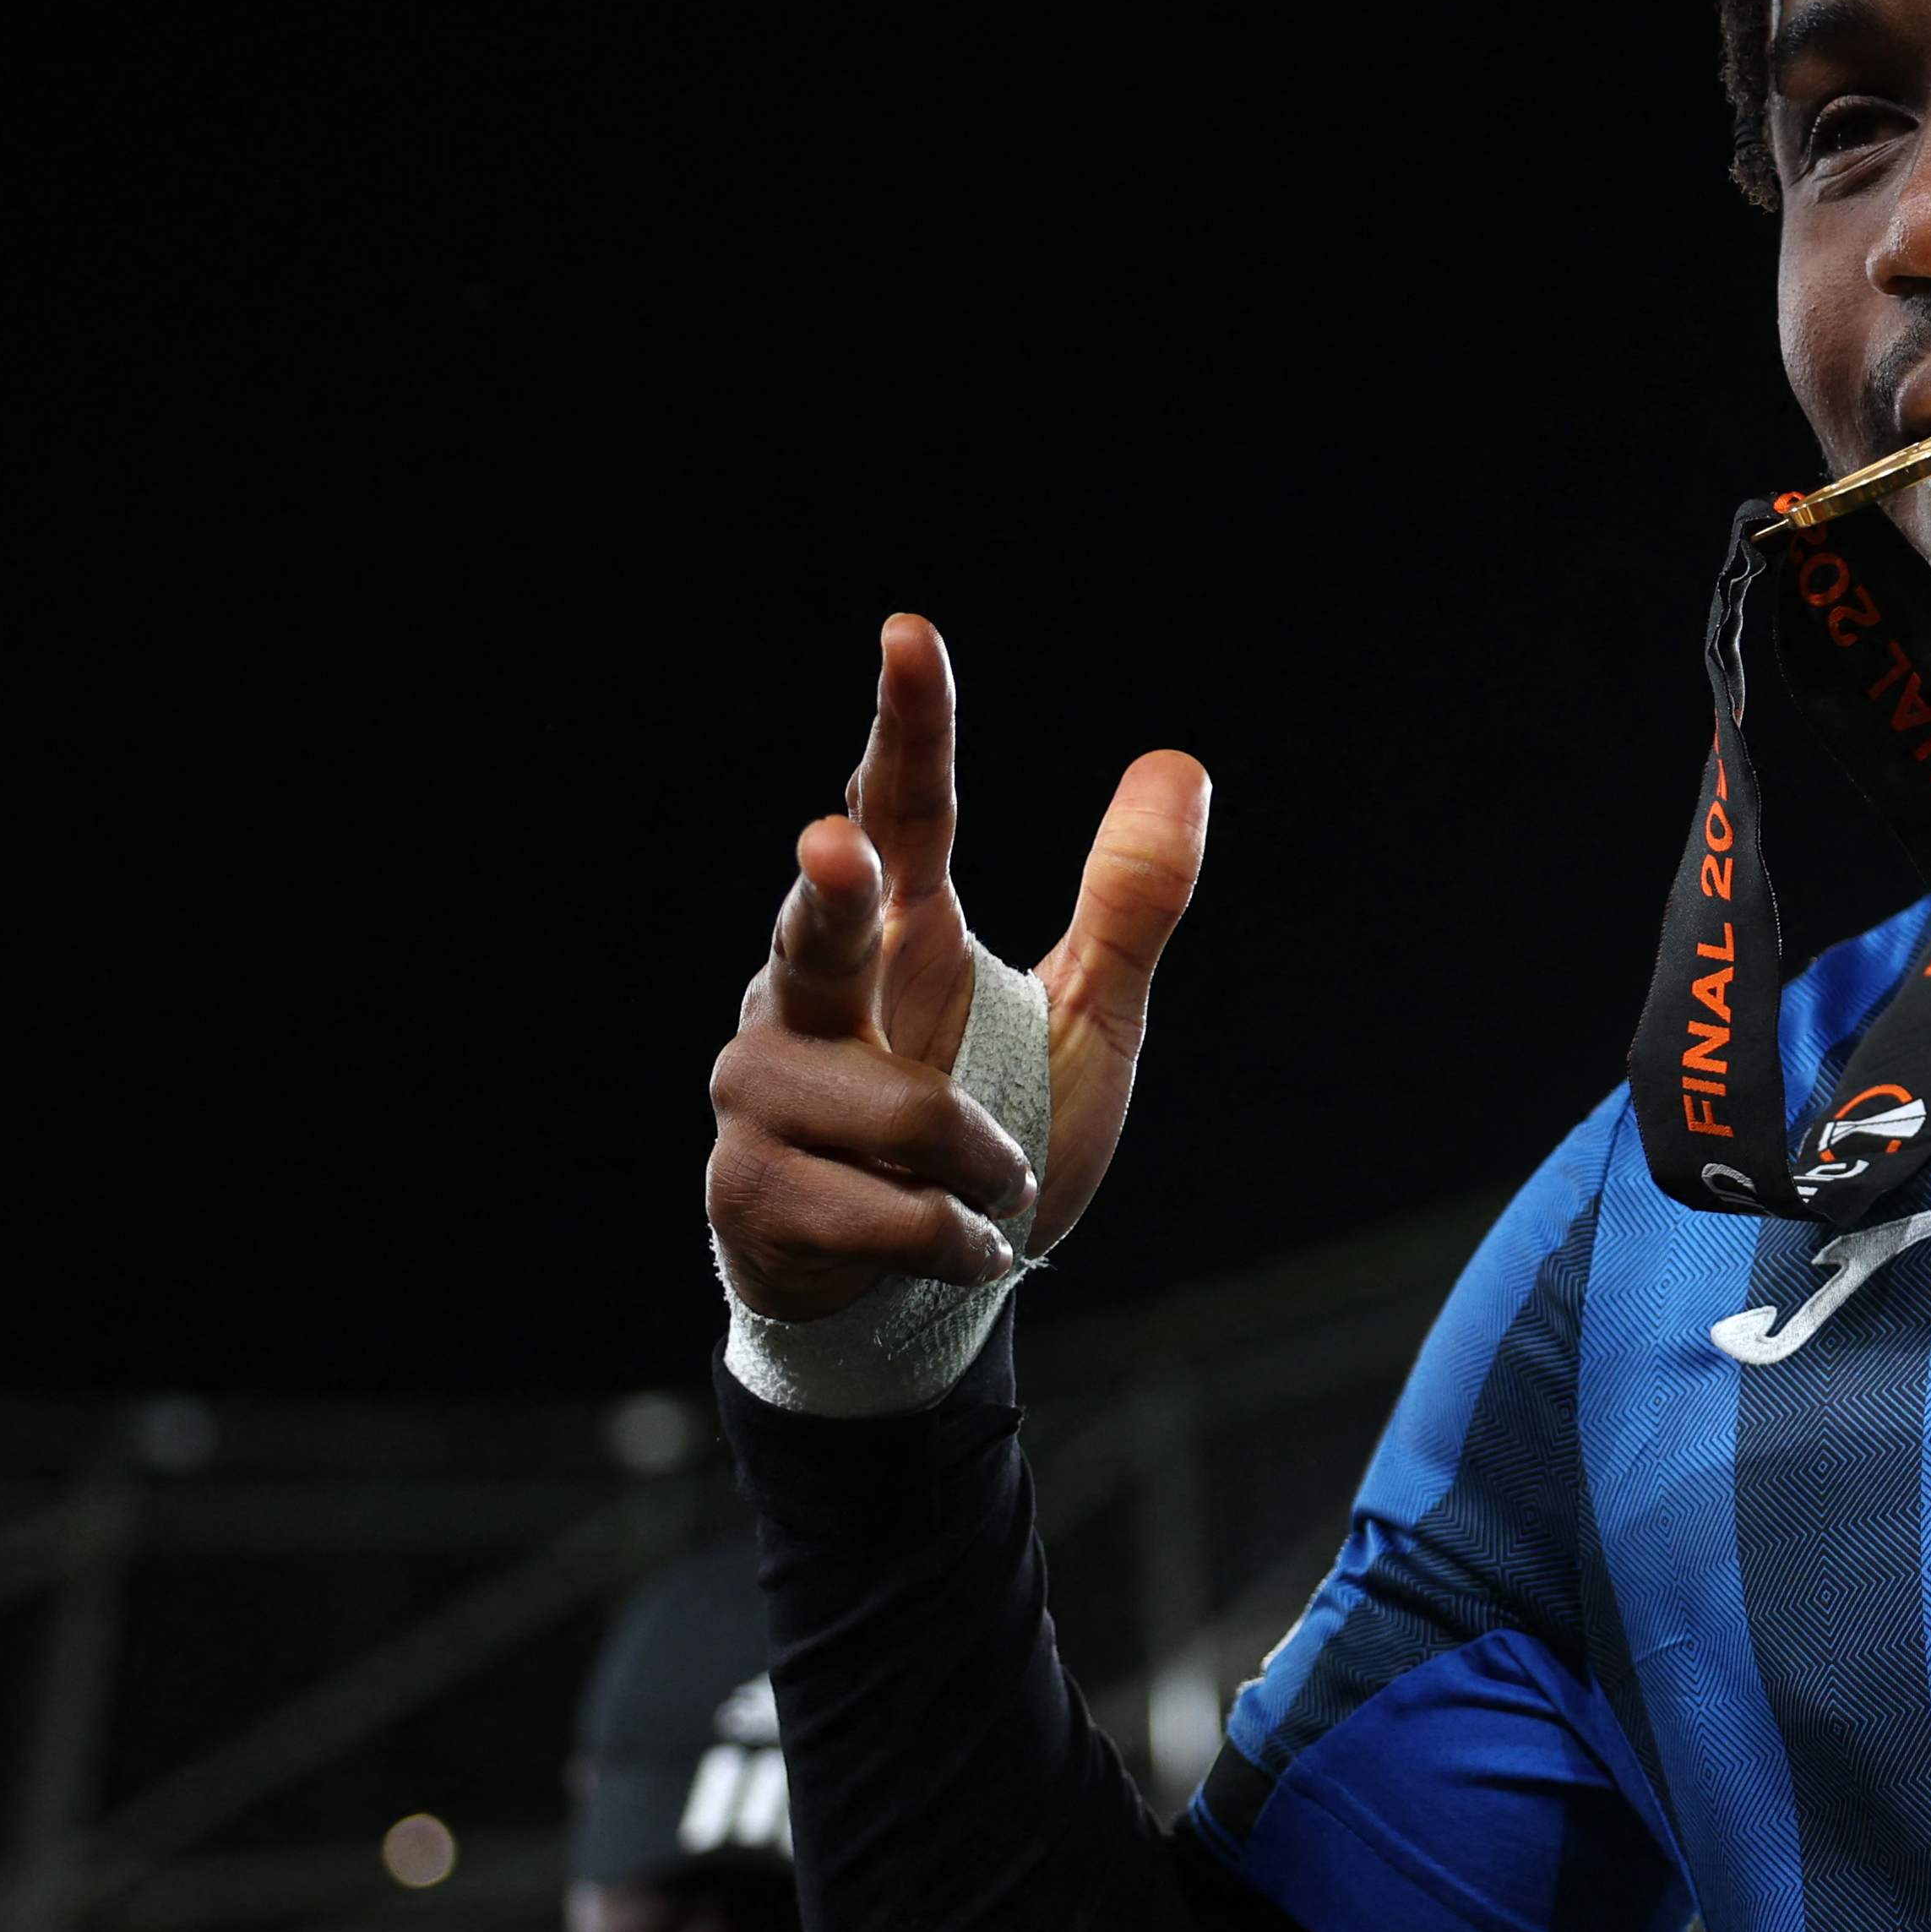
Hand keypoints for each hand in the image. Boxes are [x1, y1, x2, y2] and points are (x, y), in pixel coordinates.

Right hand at [707, 614, 1209, 1320]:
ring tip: (1000, 1185)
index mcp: (903, 935)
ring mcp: (766, 1091)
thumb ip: (1128, 903)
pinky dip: (951, 1234)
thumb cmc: (996, 1133)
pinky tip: (965, 1248)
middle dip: (829, 889)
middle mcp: (813, 994)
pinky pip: (881, 1207)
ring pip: (887, 1106)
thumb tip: (1180, 760)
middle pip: (819, 922)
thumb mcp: (1089, 1020)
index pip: (905, 809)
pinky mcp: (751, 1190)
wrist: (920, 1297)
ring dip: (971, 1157)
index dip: (908, 725)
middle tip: (836, 844)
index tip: (911, 634)